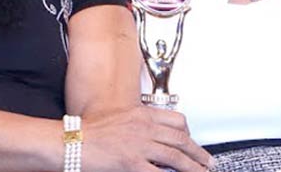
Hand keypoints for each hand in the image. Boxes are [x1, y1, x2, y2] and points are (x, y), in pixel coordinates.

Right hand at [82, 105, 213, 171]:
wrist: (73, 140)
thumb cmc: (91, 131)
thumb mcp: (119, 120)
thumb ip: (138, 126)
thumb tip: (154, 138)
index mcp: (141, 114)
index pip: (175, 120)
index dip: (189, 133)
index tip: (193, 141)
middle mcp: (143, 127)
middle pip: (180, 139)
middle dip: (198, 152)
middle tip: (207, 161)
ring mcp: (139, 145)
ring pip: (175, 156)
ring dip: (193, 167)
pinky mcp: (132, 163)